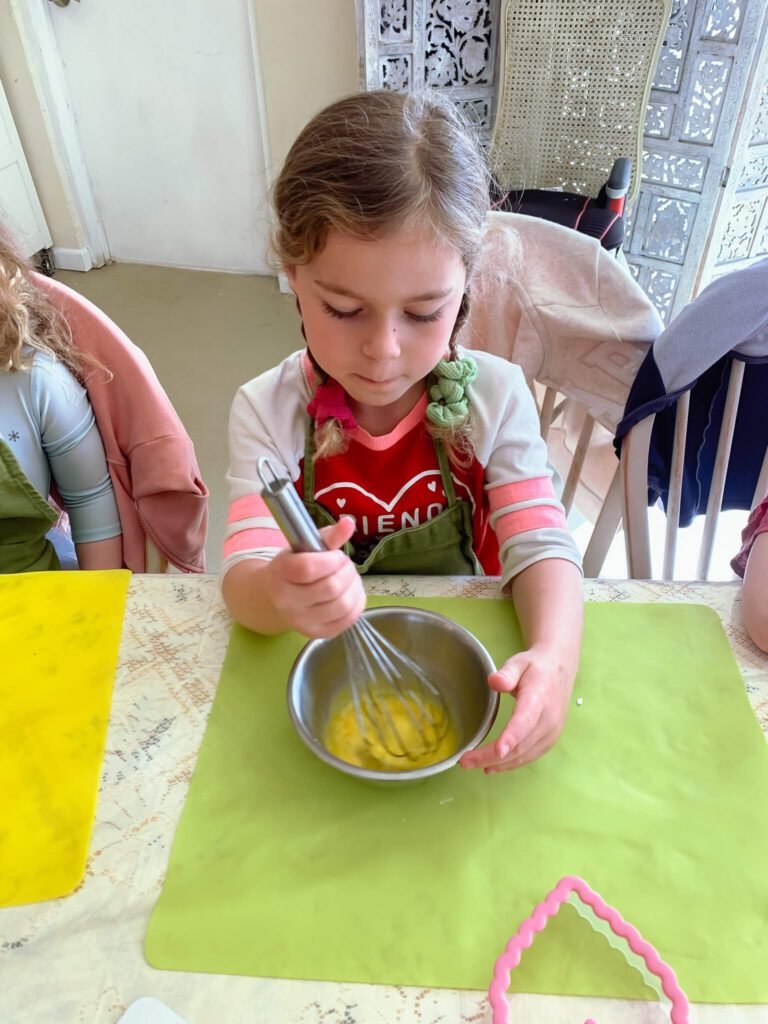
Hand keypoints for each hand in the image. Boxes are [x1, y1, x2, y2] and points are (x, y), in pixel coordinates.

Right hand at [266, 516, 364, 638]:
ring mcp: (301, 622)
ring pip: (343, 604)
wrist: (277, 598)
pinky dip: (357, 602)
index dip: (331, 559)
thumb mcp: (305, 547)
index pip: (309, 568)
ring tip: (348, 577)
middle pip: (331, 587)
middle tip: (344, 565)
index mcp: (279, 574)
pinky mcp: (317, 633)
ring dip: (354, 586)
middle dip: (346, 571)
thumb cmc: (294, 568)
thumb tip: (349, 523)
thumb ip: (328, 535)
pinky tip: (350, 592)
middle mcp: (286, 602)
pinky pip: (348, 619)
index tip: (335, 555)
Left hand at [460, 644, 575, 772]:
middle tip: (464, 761)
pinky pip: (528, 757)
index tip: (498, 750)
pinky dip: (509, 764)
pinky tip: (492, 766)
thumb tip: (494, 681)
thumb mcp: (519, 663)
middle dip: (491, 756)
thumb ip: (507, 673)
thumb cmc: (535, 667)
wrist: (559, 671)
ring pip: (523, 755)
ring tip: (471, 764)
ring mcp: (551, 733)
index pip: (525, 720)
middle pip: (520, 745)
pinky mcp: (549, 741)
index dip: (512, 736)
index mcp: (539, 698)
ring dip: (497, 764)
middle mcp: (548, 720)